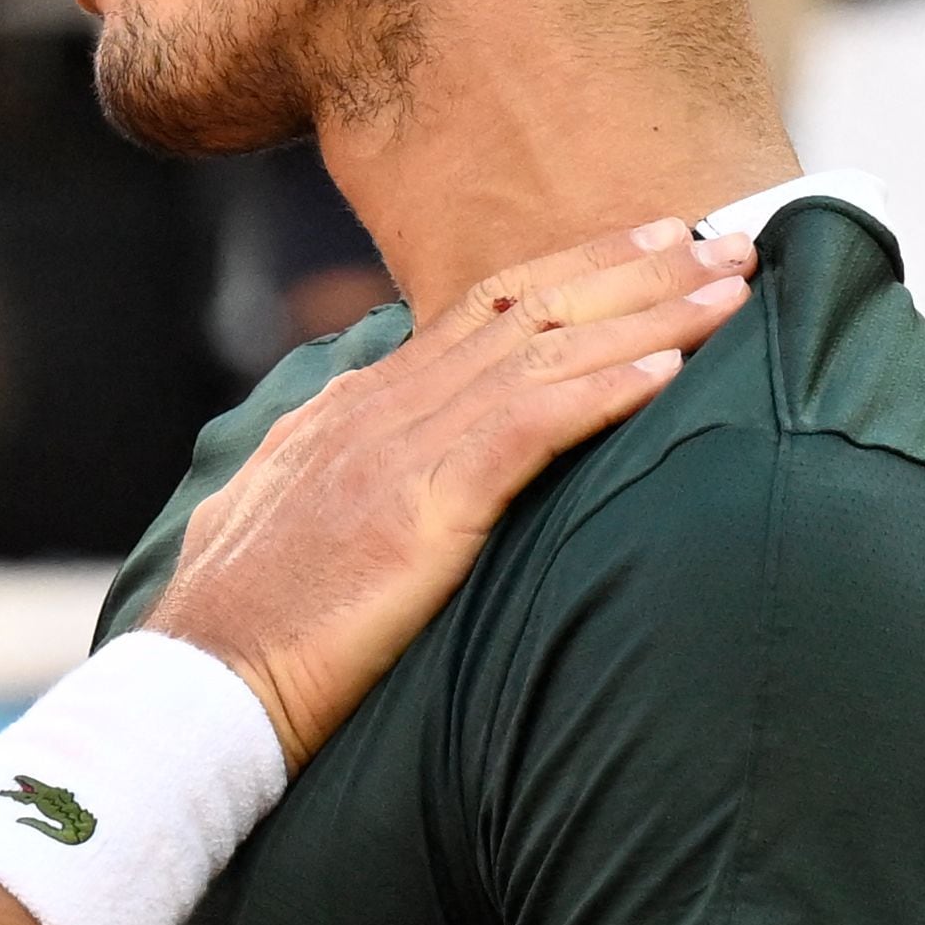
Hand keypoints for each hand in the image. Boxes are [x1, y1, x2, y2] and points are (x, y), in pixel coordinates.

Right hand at [147, 219, 749, 764]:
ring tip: (730, 287)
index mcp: (354, 409)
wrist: (195, 686)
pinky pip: (527, 432)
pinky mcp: (417, 510)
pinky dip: (602, 395)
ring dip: (649, 316)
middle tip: (724, 238)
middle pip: (528, 308)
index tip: (650, 245)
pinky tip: (669, 374)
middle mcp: (380, 408)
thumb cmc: (239, 631)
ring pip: (544, 353)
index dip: (575, 270)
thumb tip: (363, 455)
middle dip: (633, 268)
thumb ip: (336, 472)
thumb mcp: (283, 521)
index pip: (483, 312)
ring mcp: (397, 452)